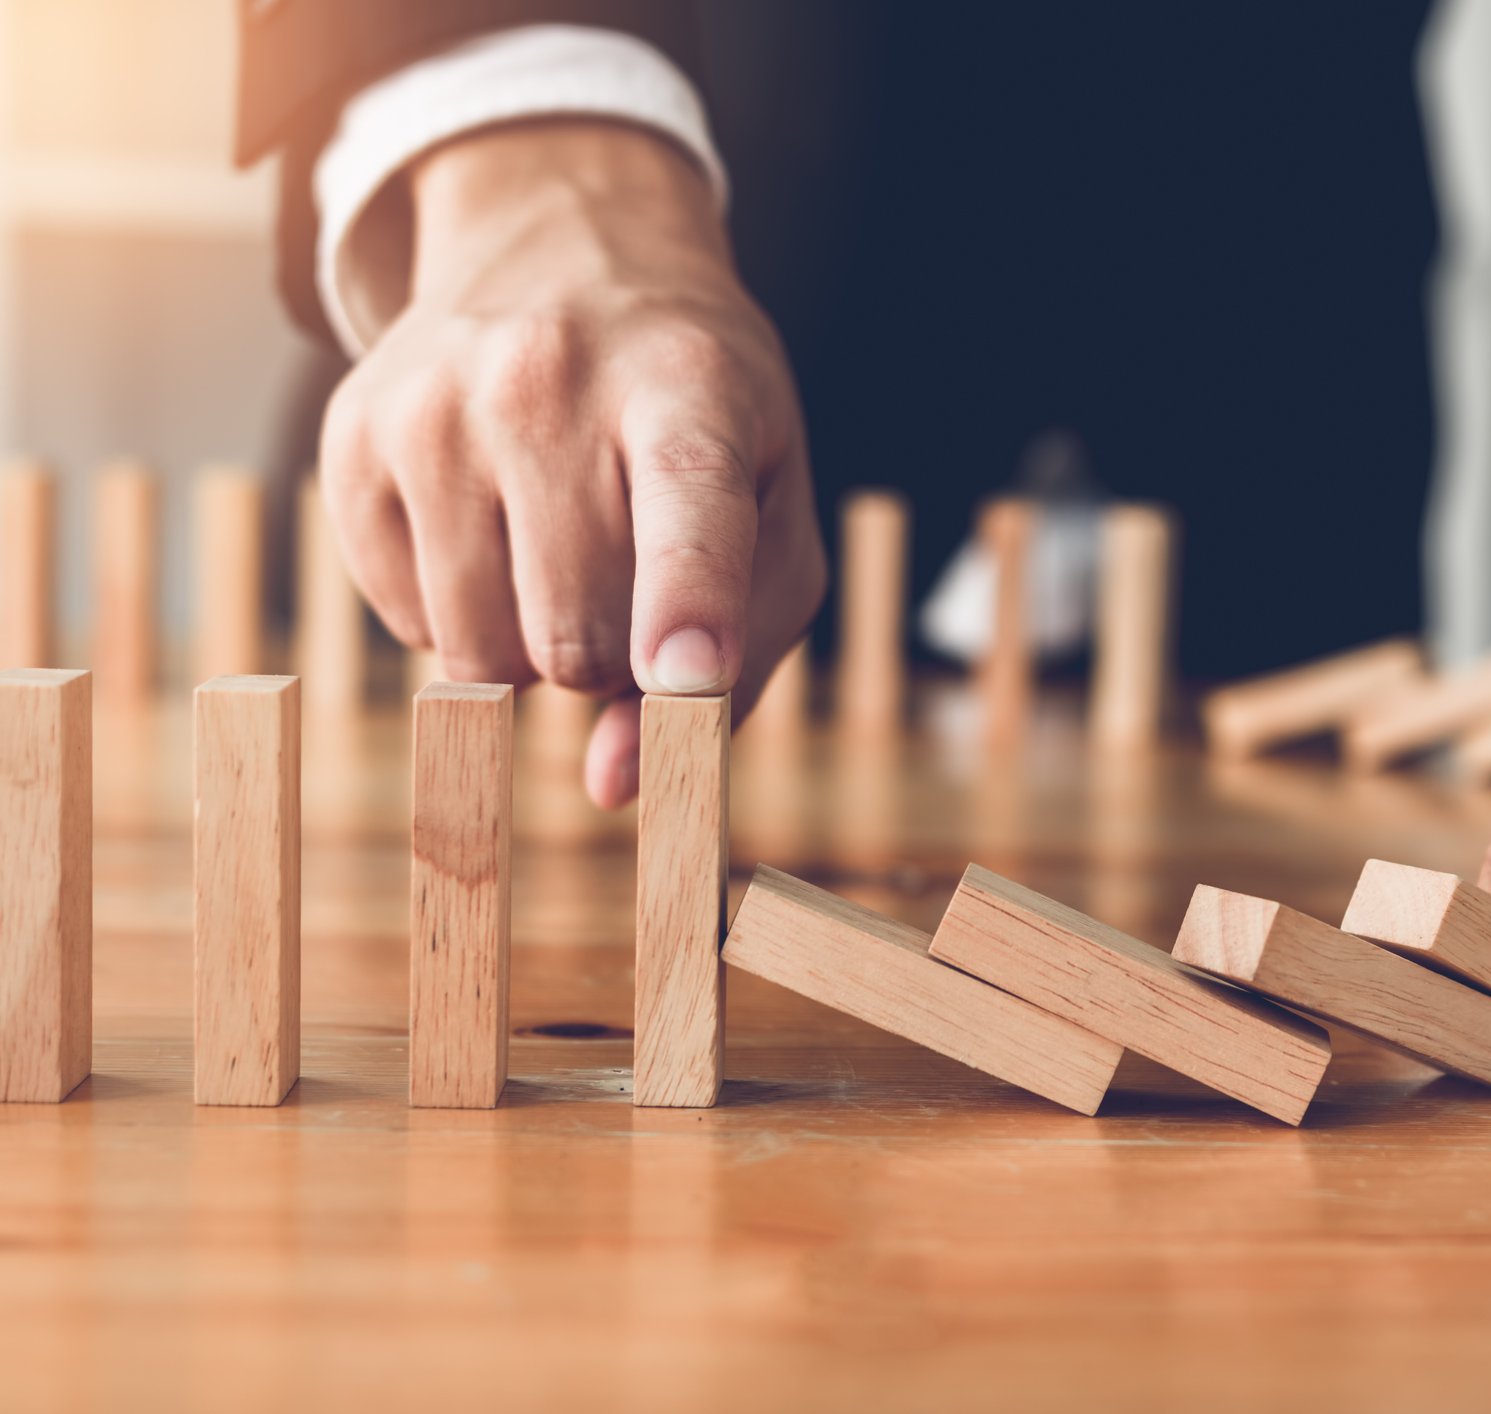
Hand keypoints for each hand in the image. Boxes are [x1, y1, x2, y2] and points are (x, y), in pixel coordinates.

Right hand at [320, 119, 824, 806]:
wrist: (563, 247)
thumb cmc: (698, 413)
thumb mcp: (769, 507)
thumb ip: (737, 658)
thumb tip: (616, 784)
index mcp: (688, 387)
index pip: (685, 510)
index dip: (686, 605)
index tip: (686, 675)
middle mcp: (550, 377)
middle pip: (575, 634)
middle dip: (610, 662)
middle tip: (626, 585)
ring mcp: (435, 402)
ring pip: (478, 651)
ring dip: (532, 650)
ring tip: (561, 552)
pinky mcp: (352, 437)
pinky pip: (404, 623)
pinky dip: (458, 618)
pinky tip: (492, 532)